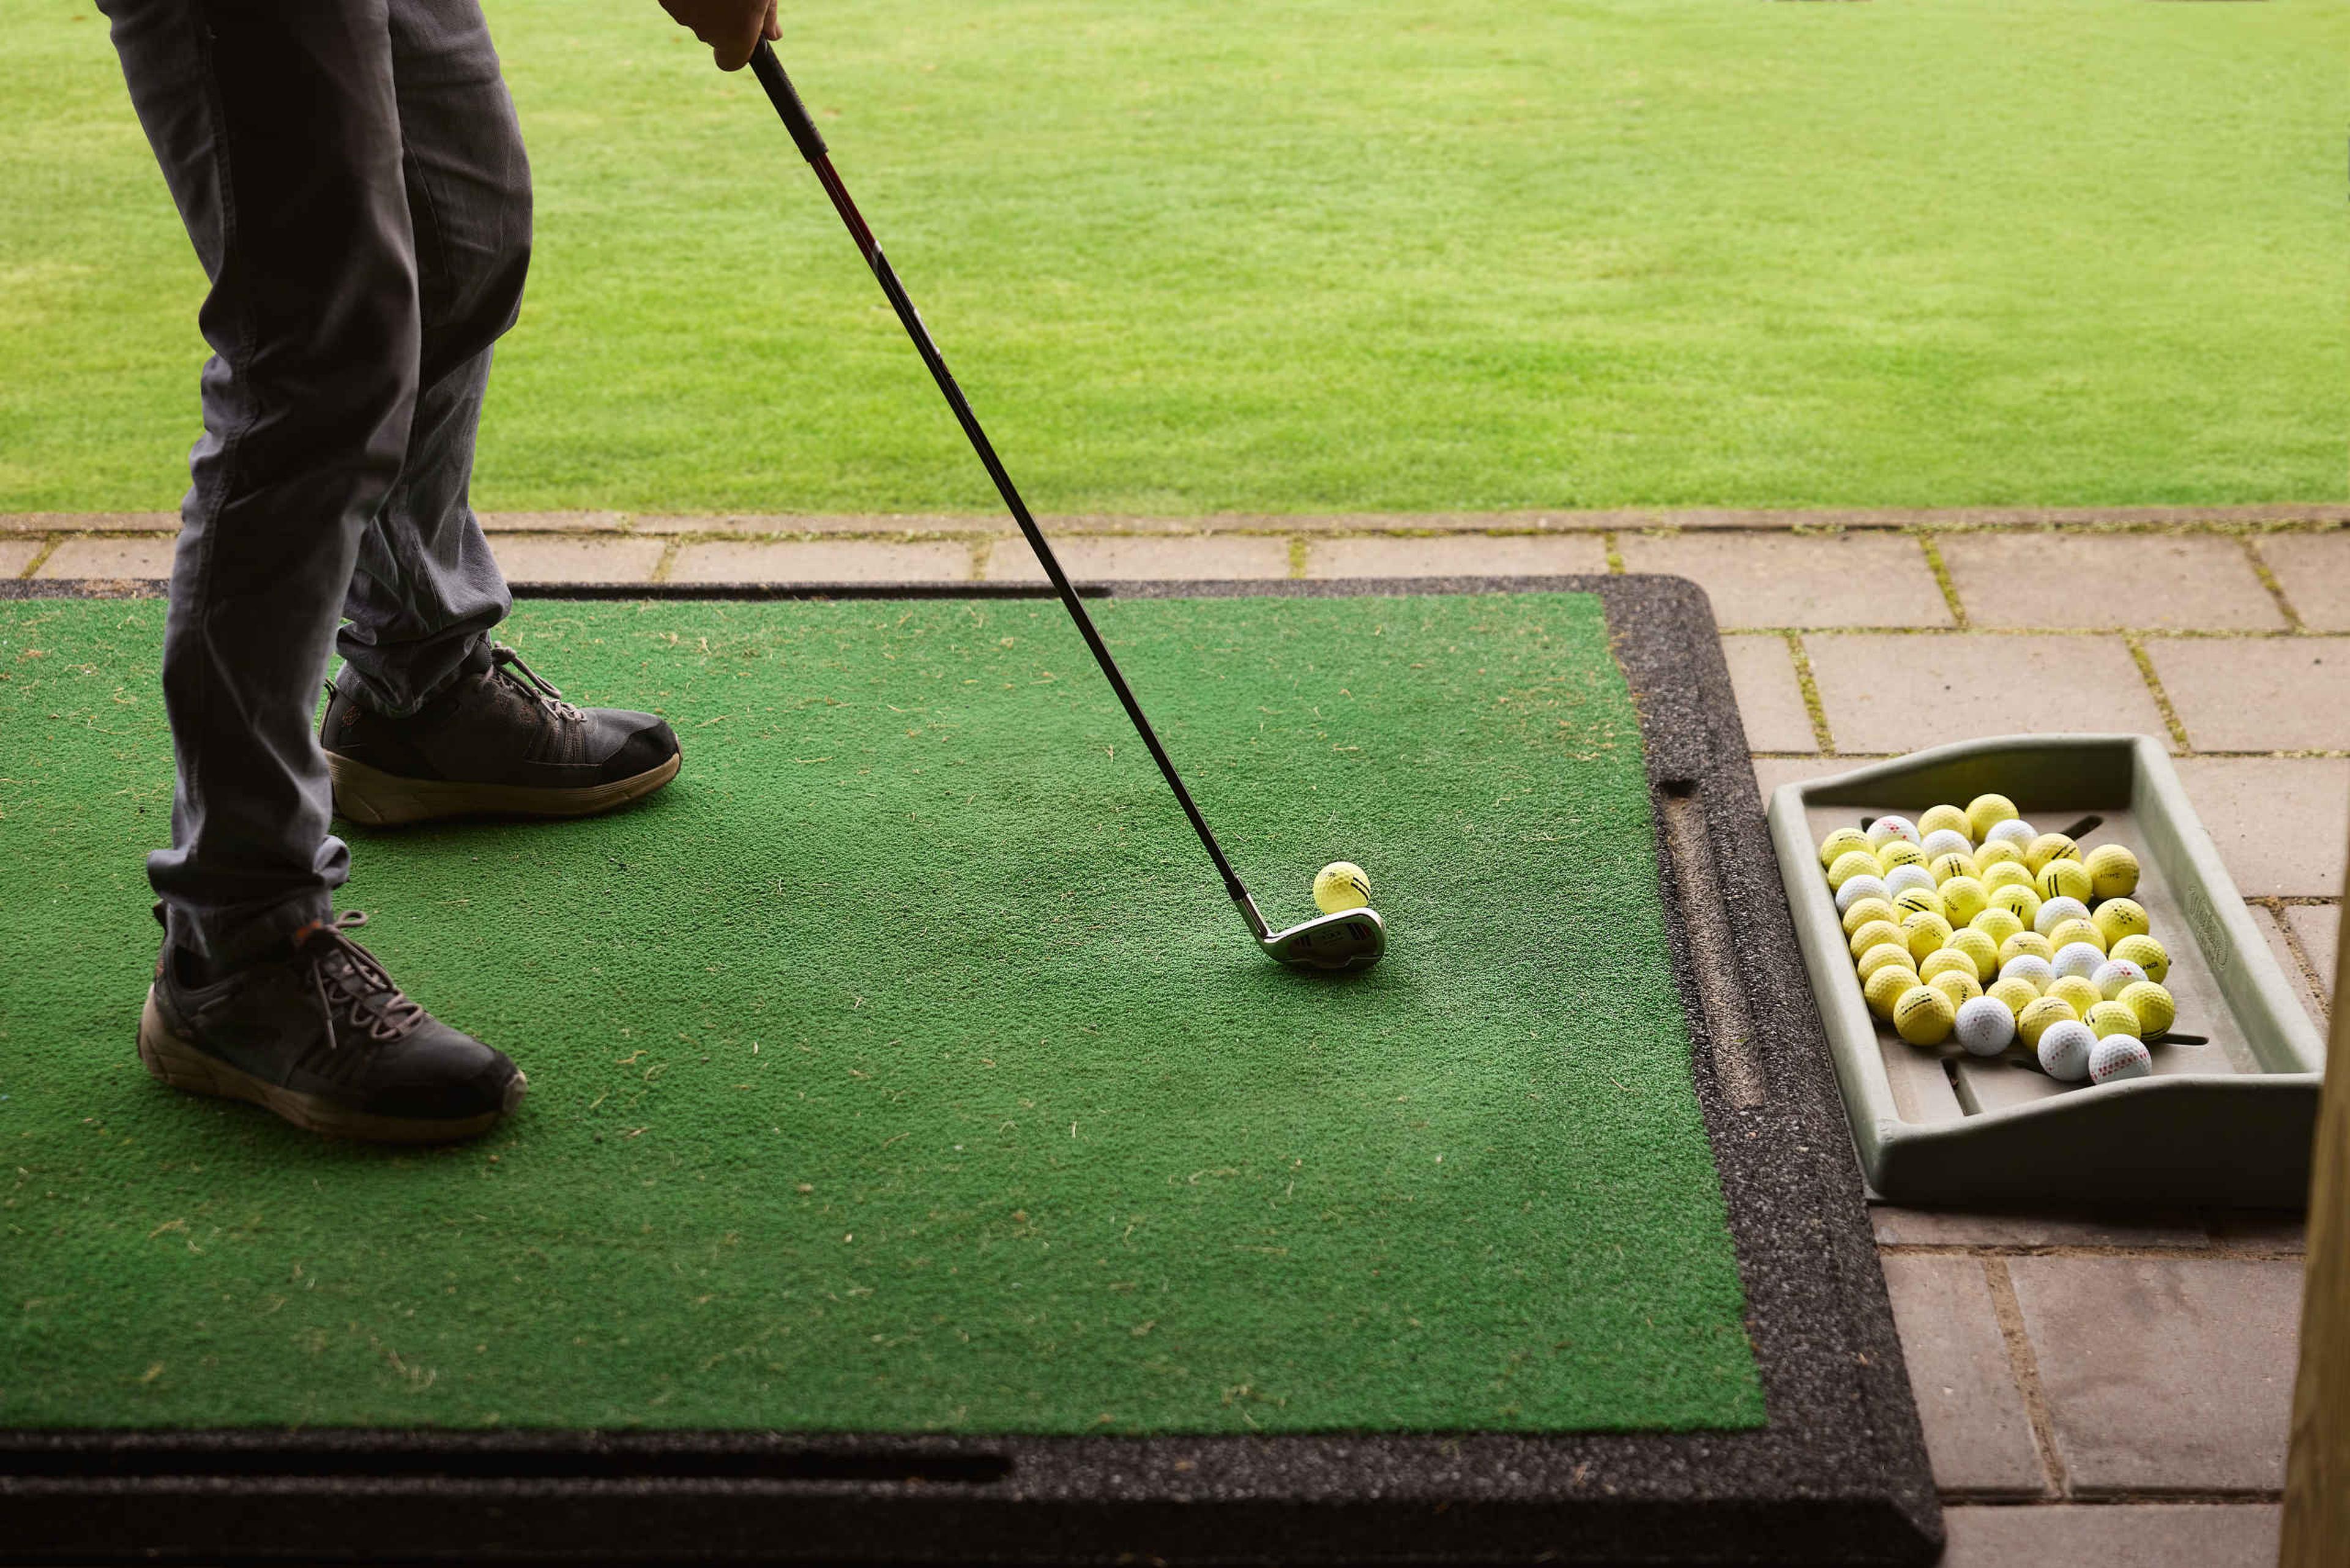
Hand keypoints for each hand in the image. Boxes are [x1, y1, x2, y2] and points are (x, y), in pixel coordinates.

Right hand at [659, 0, 779, 71]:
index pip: (729, 61)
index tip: (739, 30)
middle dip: (720, 15)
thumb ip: (768, 14)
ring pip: (691, 12)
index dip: (735, 48)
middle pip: (711, 33)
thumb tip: (773, 35)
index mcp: (737, 35)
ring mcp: (681, 12)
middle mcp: (706, 31)